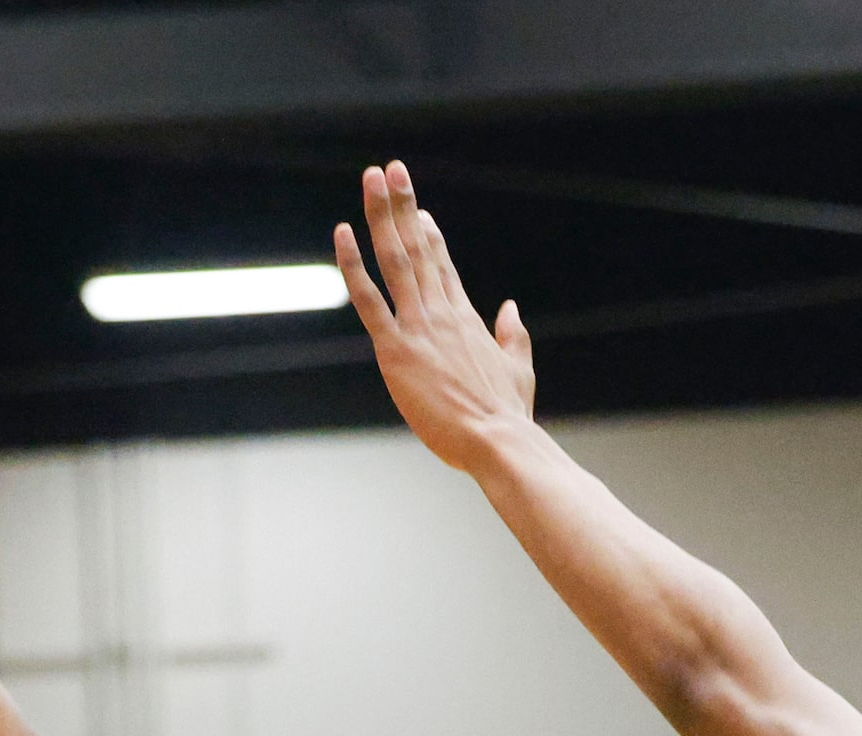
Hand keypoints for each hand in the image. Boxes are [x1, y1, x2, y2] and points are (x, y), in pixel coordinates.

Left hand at [335, 161, 537, 474]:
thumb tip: (511, 308)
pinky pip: (368, 299)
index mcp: (466, 318)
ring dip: (382, 215)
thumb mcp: (519, 368)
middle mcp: (441, 313)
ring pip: (395, 259)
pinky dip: (352, 265)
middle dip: (403, 205)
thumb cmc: (507, 415)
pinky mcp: (396, 349)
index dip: (428, 234)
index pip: (442, 266)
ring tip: (373, 178)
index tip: (417, 211)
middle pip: (418, 248)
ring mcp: (418, 327)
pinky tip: (342, 233)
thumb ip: (513, 335)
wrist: (499, 441)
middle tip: (391, 169)